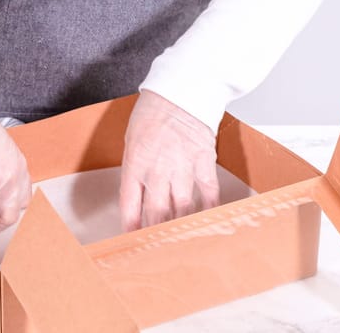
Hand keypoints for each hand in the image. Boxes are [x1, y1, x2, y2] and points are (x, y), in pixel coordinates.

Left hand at [119, 90, 219, 230]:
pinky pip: (209, 192)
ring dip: (179, 227)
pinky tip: (207, 222)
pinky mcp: (204, 162)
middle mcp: (158, 170)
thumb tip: (138, 195)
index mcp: (136, 163)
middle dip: (155, 234)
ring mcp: (183, 168)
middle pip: (157, 212)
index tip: (131, 241)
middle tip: (156, 248)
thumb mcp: (131, 140)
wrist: (181, 90)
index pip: (130, 205)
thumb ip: (135, 169)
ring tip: (178, 241)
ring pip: (182, 208)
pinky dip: (208, 209)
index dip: (131, 226)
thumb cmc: (152, 112)